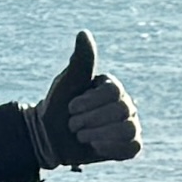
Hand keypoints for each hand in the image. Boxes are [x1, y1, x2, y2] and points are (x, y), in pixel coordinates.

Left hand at [39, 32, 140, 167]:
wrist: (49, 136)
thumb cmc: (58, 106)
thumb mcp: (67, 82)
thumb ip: (81, 60)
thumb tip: (84, 33)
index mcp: (112, 87)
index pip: (113, 93)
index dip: (89, 103)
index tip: (71, 107)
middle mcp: (126, 104)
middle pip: (121, 112)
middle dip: (89, 121)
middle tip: (73, 123)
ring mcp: (130, 125)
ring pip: (127, 130)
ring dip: (96, 135)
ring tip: (81, 135)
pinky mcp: (129, 146)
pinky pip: (132, 148)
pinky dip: (111, 148)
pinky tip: (94, 146)